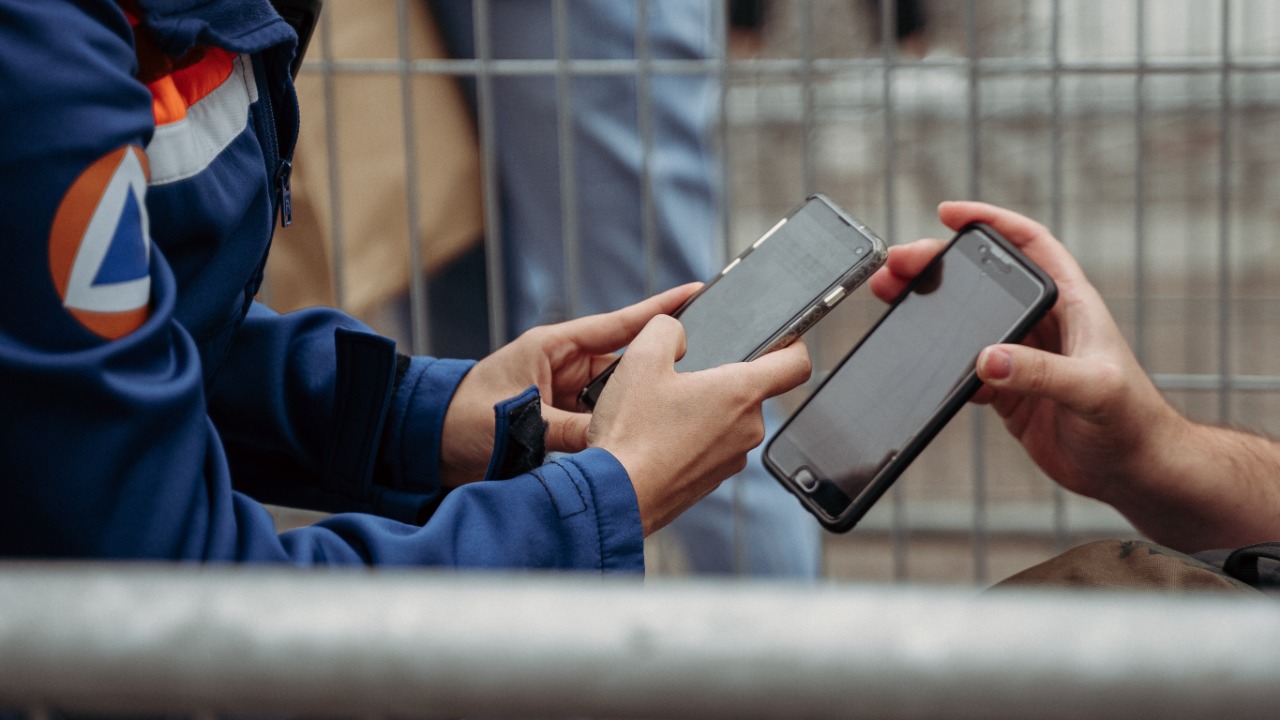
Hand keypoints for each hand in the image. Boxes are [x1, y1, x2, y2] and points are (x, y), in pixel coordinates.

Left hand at [439, 283, 700, 486]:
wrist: (428, 445)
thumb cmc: (461, 420)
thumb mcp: (518, 422)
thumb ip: (568, 430)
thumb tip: (613, 441)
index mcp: (554, 347)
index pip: (618, 324)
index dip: (659, 310)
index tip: (695, 291)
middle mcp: (565, 366)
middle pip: (626, 366)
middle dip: (653, 376)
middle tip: (688, 384)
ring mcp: (566, 394)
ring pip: (617, 399)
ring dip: (629, 412)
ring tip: (657, 424)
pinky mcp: (562, 421)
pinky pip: (600, 423)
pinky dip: (613, 433)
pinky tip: (630, 445)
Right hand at [586, 316, 810, 536]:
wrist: (615, 496)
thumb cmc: (632, 434)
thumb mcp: (642, 360)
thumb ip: (666, 329)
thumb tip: (675, 331)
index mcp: (741, 393)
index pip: (796, 363)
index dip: (792, 343)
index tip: (780, 338)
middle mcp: (748, 429)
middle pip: (750, 391)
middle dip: (719, 379)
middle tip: (680, 377)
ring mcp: (732, 459)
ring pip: (727, 420)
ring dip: (703, 410)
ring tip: (662, 411)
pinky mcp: (712, 480)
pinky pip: (711, 447)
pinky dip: (692, 438)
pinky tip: (658, 438)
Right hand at [868, 202, 1181, 506]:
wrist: (1133, 471)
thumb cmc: (1133, 421)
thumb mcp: (1093, 389)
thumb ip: (1043, 374)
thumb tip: (988, 358)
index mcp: (1070, 304)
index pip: (1029, 244)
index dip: (991, 221)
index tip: (949, 214)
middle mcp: (1043, 324)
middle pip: (983, 280)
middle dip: (939, 265)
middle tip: (900, 265)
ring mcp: (1022, 357)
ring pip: (967, 321)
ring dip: (930, 309)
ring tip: (892, 300)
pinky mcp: (1008, 391)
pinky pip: (965, 368)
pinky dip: (940, 363)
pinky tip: (920, 361)